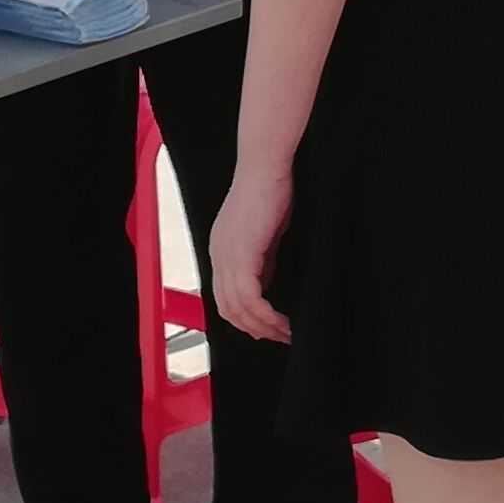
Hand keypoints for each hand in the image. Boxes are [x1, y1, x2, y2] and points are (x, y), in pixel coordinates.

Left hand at [209, 164, 295, 342]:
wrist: (265, 166)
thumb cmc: (270, 189)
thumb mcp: (265, 233)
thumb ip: (263, 259)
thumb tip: (267, 283)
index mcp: (222, 249)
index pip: (226, 295)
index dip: (246, 317)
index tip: (269, 327)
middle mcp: (218, 256)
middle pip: (228, 308)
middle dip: (255, 328)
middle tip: (280, 337)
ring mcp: (226, 256)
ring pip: (237, 308)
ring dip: (262, 326)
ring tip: (285, 333)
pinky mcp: (240, 256)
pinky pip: (248, 298)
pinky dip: (264, 315)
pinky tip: (280, 320)